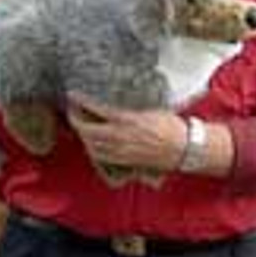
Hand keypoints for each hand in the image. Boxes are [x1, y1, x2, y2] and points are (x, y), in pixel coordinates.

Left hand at [67, 92, 186, 173]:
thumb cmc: (170, 126)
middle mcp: (120, 137)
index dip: (81, 101)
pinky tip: (92, 144)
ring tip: (80, 126)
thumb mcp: (150, 109)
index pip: (96, 109)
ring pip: (91, 145)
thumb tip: (117, 100)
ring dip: (83, 135)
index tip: (73, 95)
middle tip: (72, 111)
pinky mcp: (124, 161)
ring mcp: (120, 151)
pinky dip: (92, 149)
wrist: (183, 147)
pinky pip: (101, 157)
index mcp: (126, 120)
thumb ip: (129, 108)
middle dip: (76, 120)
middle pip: (87, 130)